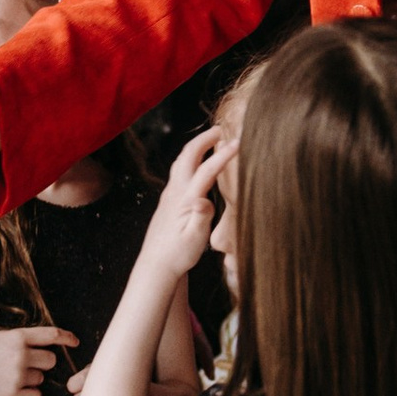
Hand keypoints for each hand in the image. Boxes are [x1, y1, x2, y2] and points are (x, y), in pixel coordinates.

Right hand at [0, 324, 78, 395]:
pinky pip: (35, 395)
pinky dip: (28, 394)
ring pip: (41, 379)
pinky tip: (12, 389)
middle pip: (51, 361)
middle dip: (43, 364)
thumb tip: (47, 347)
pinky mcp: (13, 394)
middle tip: (25, 365)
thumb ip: (22, 340)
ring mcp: (17, 375)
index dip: (67, 337)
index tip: (75, 342)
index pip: (52, 335)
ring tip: (9, 376)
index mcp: (18, 337)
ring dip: (31, 379)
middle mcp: (21, 355)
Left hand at [143, 128, 226, 279]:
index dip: (224, 155)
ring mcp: (169, 194)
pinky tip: (198, 162)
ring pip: (182, 160)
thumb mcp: (194, 241)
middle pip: (189, 155)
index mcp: (185, 200)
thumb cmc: (178, 255)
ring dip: (197, 146)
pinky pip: (179, 170)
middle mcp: (175, 192)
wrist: (156, 266)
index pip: (207, 170)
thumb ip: (201, 219)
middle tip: (223, 129)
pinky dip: (191, 157)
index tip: (240, 142)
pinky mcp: (168, 199)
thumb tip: (204, 201)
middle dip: (205, 139)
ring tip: (212, 139)